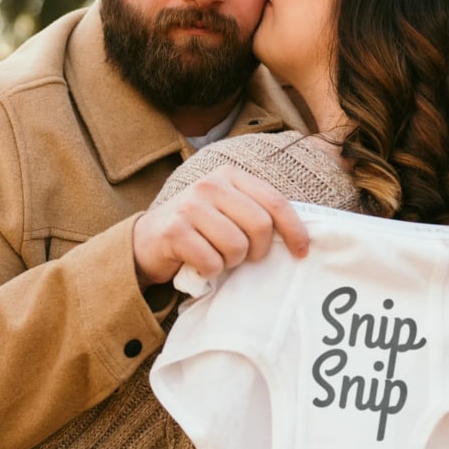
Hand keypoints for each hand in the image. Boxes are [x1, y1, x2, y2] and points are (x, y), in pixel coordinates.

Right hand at [132, 165, 308, 287]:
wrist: (147, 242)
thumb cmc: (198, 230)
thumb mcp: (228, 210)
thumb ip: (256, 213)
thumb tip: (301, 237)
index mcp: (230, 176)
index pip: (275, 202)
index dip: (294, 230)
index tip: (301, 252)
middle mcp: (210, 185)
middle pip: (260, 226)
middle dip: (257, 251)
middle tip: (244, 258)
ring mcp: (190, 206)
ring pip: (237, 247)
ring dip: (230, 262)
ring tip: (216, 258)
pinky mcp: (175, 231)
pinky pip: (212, 262)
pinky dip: (210, 272)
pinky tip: (199, 265)